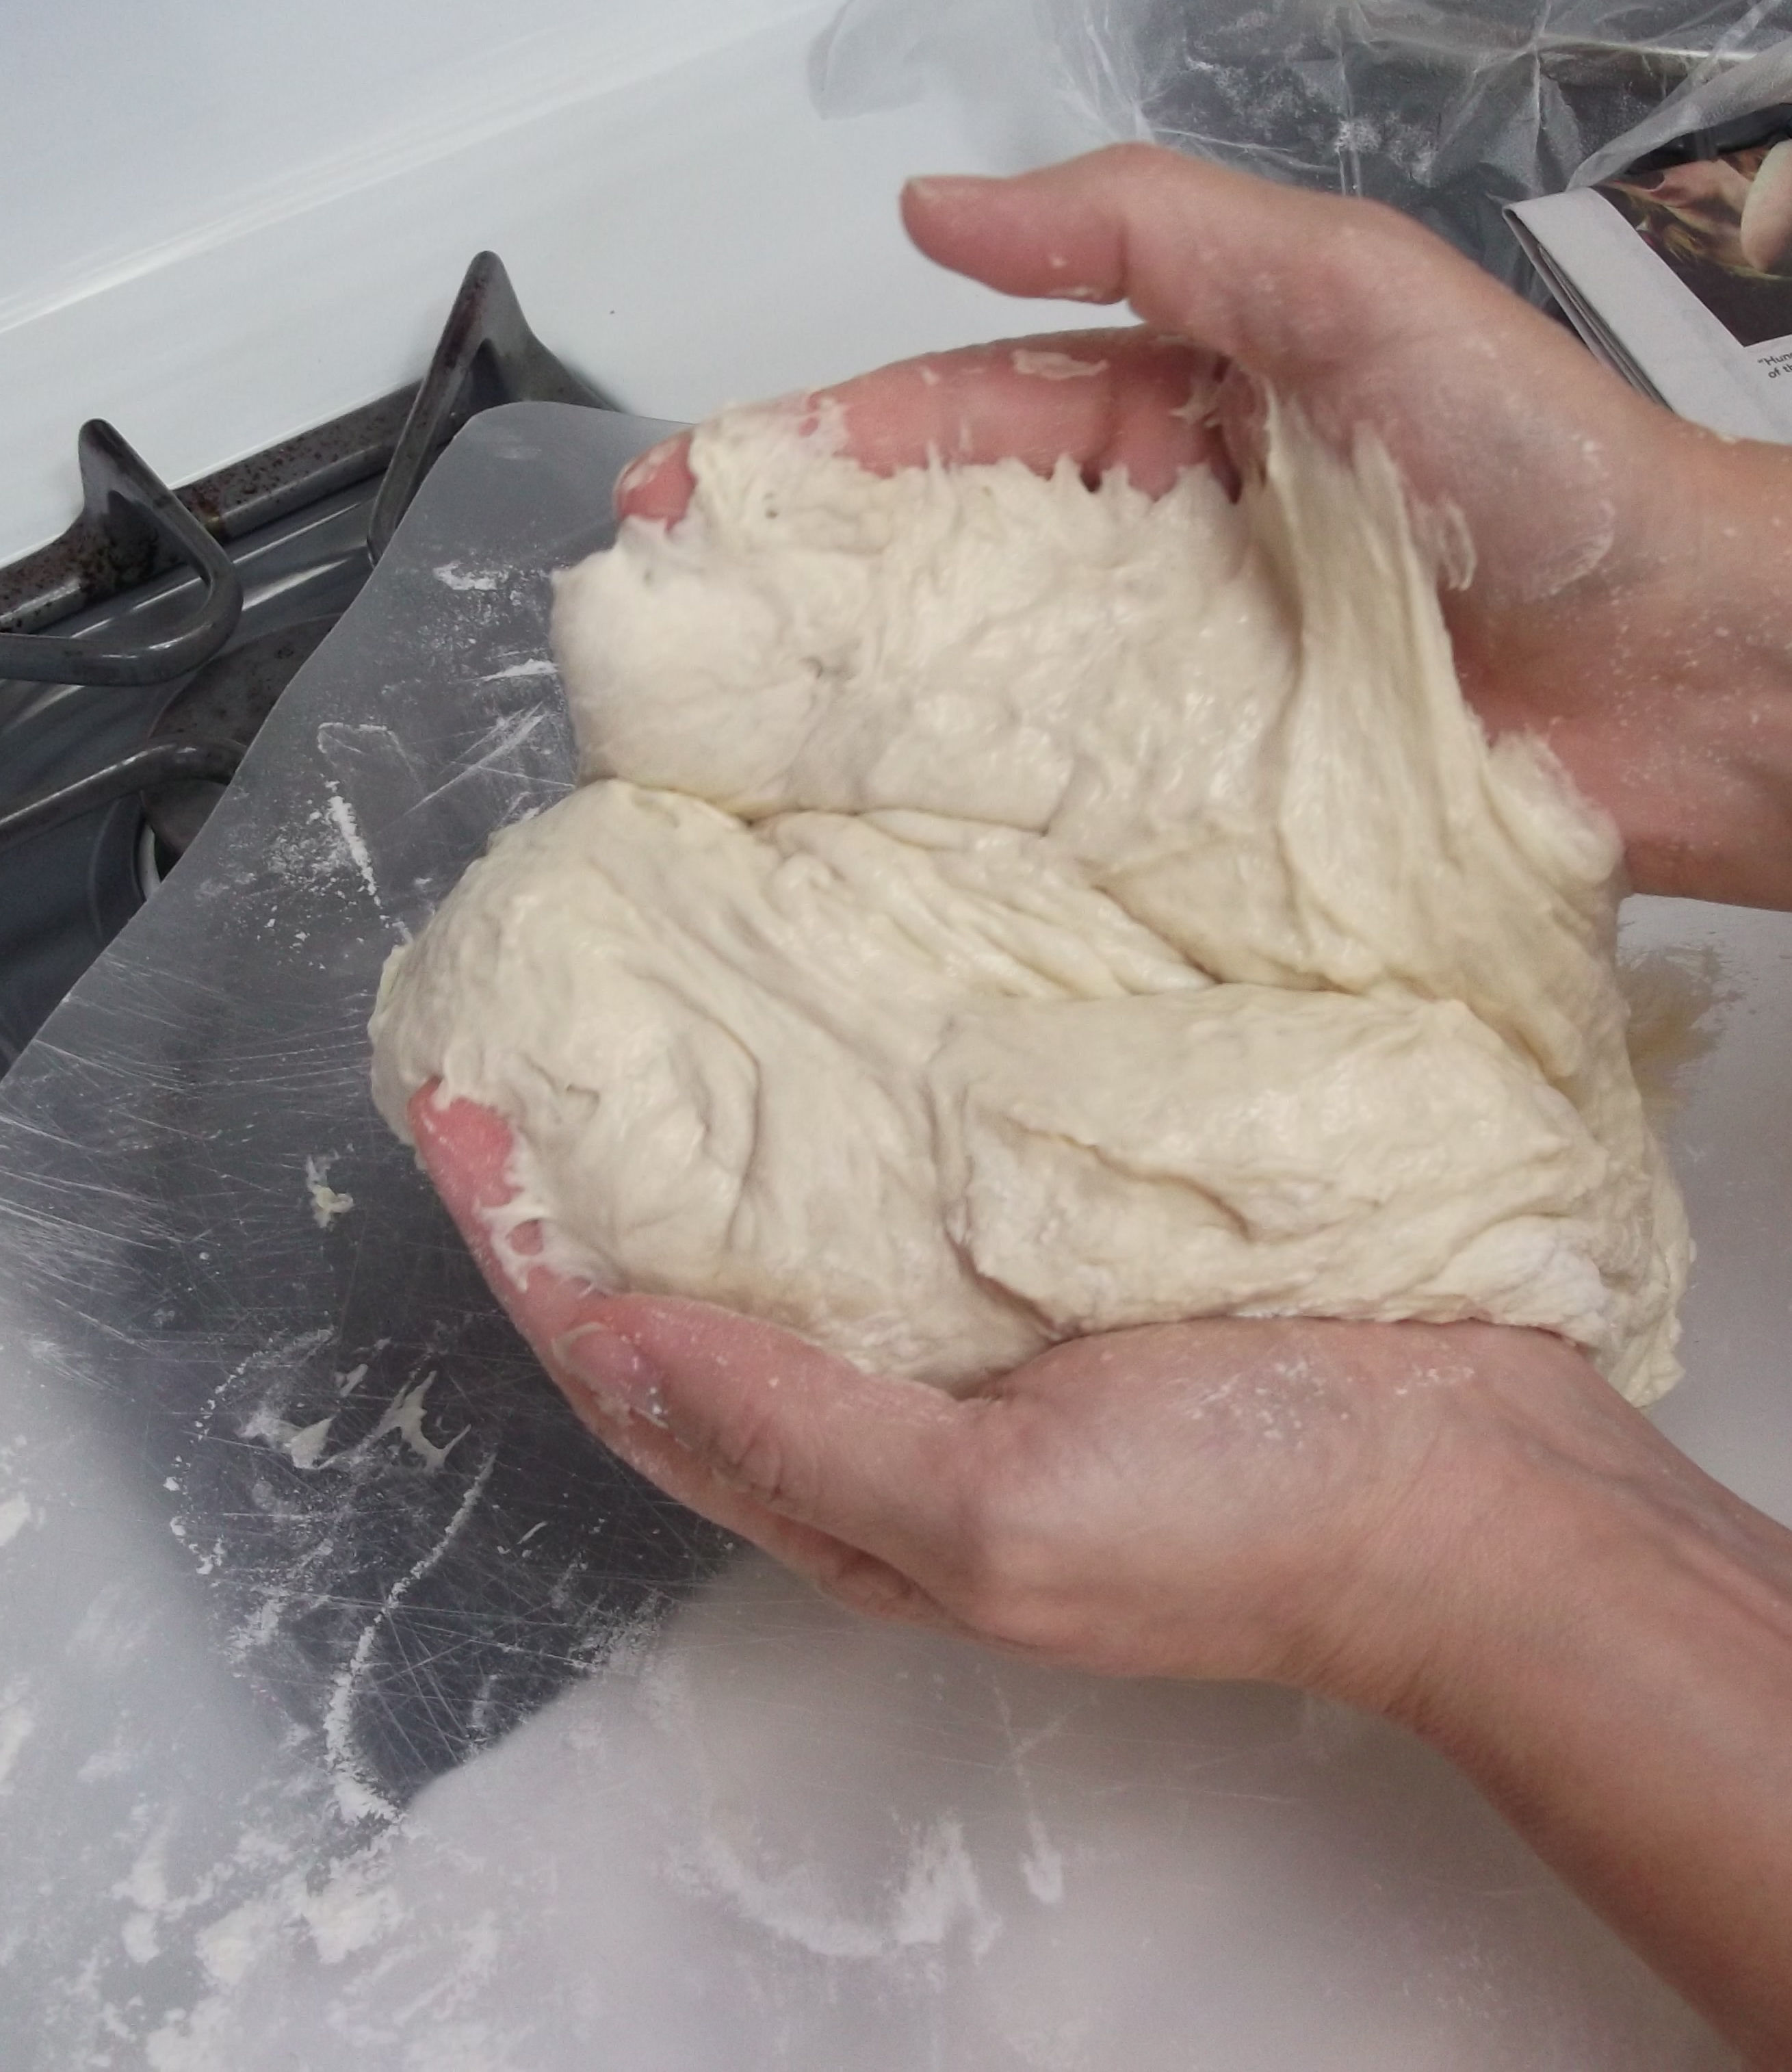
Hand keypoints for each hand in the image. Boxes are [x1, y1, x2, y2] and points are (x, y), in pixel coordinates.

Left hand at [415, 1090, 1791, 2061]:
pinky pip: (911, 1183)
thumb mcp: (994, 1517)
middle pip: (692, 1297)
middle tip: (509, 1058)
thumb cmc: (1243, 1527)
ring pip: (794, 1232)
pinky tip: (814, 1033)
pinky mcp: (1059, 1255)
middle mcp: (893, 1409)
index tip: (454, 1122)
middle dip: (584, 1192)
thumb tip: (615, 1341)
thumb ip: (802, 1432)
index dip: (532, 1256)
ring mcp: (976, 1326)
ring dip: (701, 1145)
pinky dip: (837, 1117)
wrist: (1469, 1496)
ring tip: (625, 1024)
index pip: (635, 1372)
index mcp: (852, 1495)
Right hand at [619, 146, 1791, 910]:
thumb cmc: (1536, 472)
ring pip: (995, 688)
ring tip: (729, 737)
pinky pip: (1076, 797)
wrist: (1682, 672)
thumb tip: (936, 212)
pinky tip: (878, 831)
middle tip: (672, 622)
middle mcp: (1160, 555)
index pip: (966, 414)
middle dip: (809, 582)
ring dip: (865, 706)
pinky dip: (978, 810)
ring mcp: (1179, 688)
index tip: (695, 488)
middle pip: (955, 560)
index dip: (828, 446)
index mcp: (1180, 415)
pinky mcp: (1213, 800)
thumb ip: (1152, 232)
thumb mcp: (1344, 289)